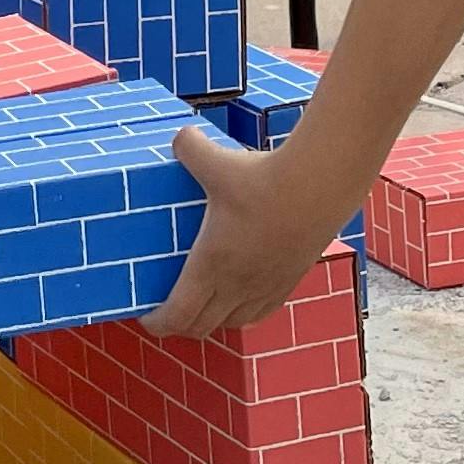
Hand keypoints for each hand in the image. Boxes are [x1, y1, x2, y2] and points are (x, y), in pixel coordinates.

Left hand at [145, 127, 357, 339]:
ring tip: (200, 306)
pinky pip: (261, 313)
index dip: (157, 322)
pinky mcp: (289, 280)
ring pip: (232, 323)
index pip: (178, 315)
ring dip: (211, 322)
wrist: (317, 187)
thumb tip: (179, 137)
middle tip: (166, 311)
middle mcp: (237, 285)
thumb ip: (188, 147)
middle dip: (179, 325)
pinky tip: (240, 301)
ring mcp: (265, 287)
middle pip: (201, 327)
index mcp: (211, 265)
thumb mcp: (215, 160)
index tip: (146, 315)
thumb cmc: (263, 178)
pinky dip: (243, 315)